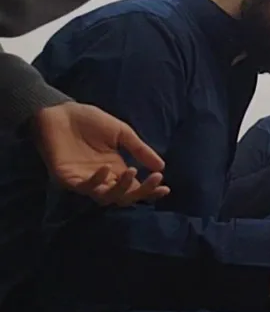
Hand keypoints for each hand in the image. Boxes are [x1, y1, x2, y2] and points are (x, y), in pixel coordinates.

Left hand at [31, 102, 168, 205]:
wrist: (61, 113)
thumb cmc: (90, 121)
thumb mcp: (122, 133)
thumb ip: (139, 150)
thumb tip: (161, 166)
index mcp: (116, 169)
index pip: (135, 187)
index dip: (150, 190)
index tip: (165, 188)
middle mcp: (102, 179)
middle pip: (123, 197)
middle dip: (141, 192)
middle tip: (154, 179)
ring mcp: (85, 180)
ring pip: (105, 197)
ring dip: (121, 188)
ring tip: (132, 171)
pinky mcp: (67, 178)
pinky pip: (84, 187)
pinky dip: (97, 181)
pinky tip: (106, 168)